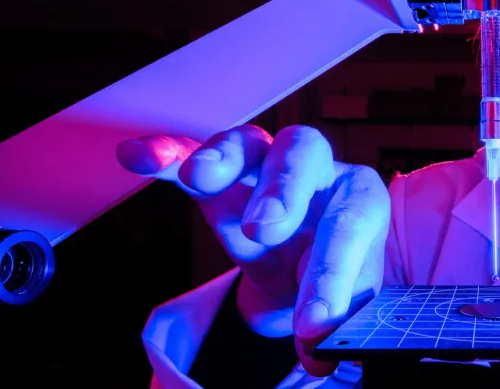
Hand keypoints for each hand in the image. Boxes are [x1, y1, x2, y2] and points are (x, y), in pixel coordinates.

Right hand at [117, 124, 389, 375]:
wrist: (299, 275)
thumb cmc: (327, 279)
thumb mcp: (344, 302)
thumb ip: (335, 322)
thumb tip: (318, 354)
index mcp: (360, 199)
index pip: (350, 227)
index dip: (331, 278)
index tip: (312, 325)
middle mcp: (317, 171)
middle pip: (304, 154)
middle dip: (282, 189)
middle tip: (264, 229)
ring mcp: (264, 168)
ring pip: (248, 145)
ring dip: (223, 158)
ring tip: (199, 177)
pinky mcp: (220, 177)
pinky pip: (191, 158)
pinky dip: (167, 156)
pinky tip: (138, 157)